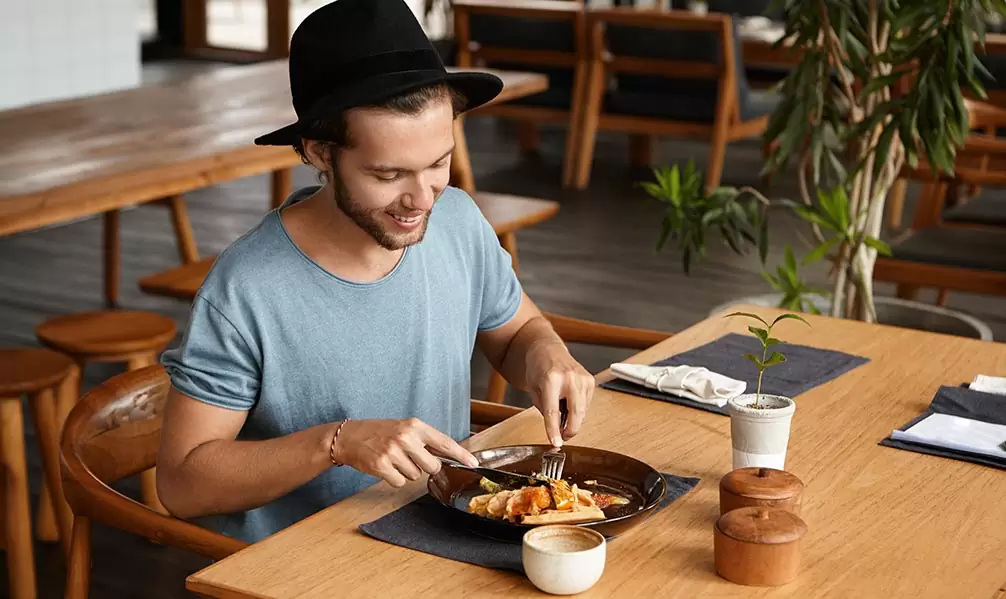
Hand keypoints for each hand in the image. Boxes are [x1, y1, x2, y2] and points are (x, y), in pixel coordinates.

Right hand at [332, 418, 477, 487]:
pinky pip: (399, 482)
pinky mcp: (382, 465)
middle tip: (409, 458)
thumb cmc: (379, 433)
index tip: (473, 463)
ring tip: (393, 459)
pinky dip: (393, 478)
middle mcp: (406, 437)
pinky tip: (385, 467)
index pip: (444, 442)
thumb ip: (424, 440)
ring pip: (415, 476)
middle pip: (433, 466)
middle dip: (424, 467)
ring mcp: (394, 451)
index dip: (461, 455)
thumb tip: (447, 455)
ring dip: (406, 472)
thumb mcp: (404, 428)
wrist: (349, 436)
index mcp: (415, 426)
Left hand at [524, 341, 594, 446]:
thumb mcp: (533, 390)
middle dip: (570, 430)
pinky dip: (578, 409)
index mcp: (551, 379)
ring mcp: (582, 378)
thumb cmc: (538, 369)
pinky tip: (569, 401)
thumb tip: (557, 428)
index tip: (556, 443)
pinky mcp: (590, 380)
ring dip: (573, 419)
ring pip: (583, 411)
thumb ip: (544, 409)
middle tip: (562, 436)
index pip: (553, 411)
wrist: (548, 350)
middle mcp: (570, 378)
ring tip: (562, 413)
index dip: (554, 430)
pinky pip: (586, 404)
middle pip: (576, 413)